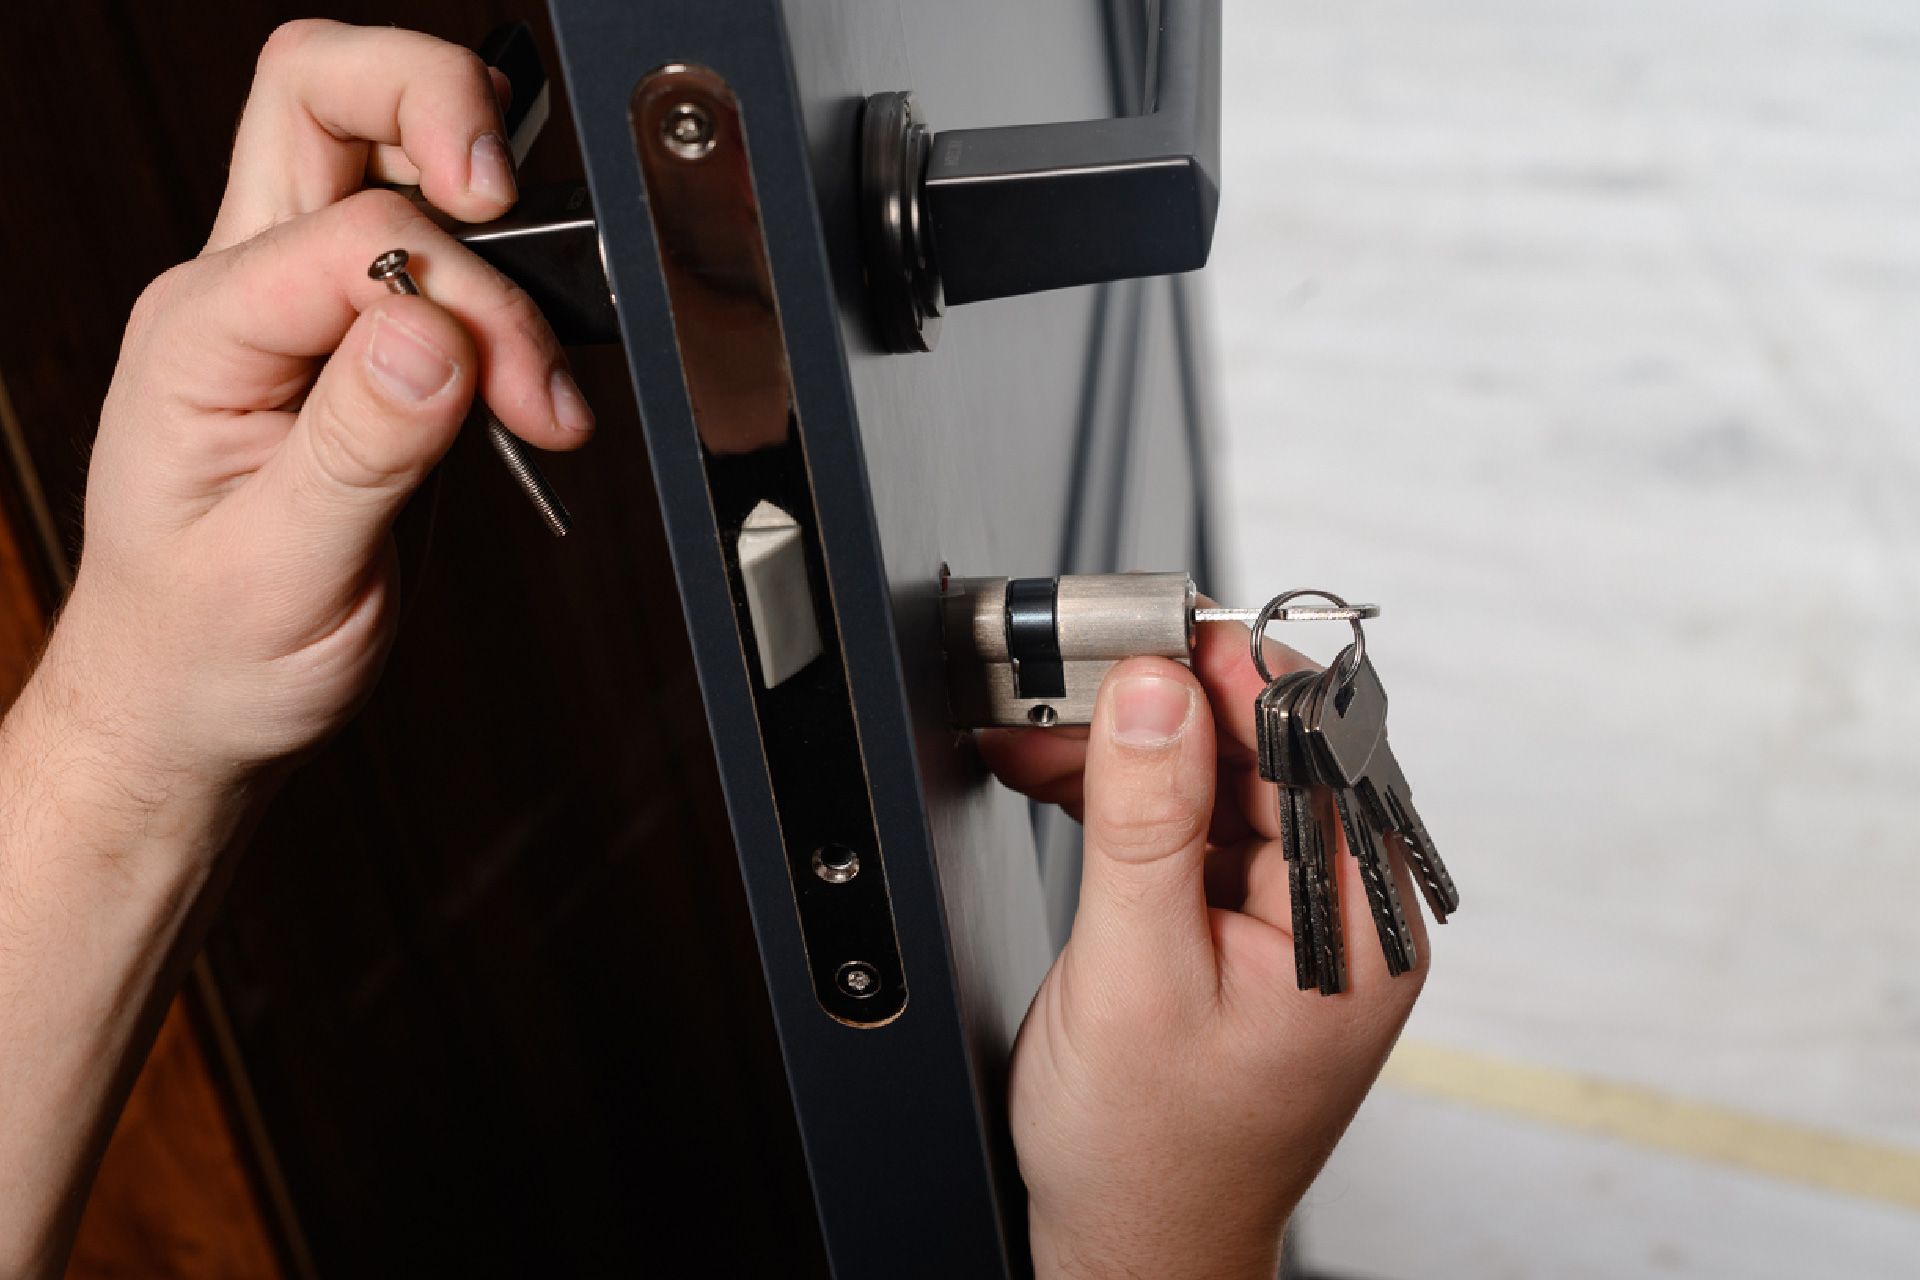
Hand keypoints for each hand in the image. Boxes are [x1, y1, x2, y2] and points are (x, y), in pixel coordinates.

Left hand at [38, 20, 592, 819]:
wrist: (192, 704)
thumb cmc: (210, 651)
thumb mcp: (281, 571)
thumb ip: (358, 445)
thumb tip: (432, 329)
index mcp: (202, 333)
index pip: (356, 232)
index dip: (465, 294)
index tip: (521, 394)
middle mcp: (242, 295)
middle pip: (323, 92)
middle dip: (438, 107)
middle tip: (512, 198)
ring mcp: (299, 310)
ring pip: (383, 151)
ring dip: (492, 223)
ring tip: (540, 370)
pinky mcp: (358, 345)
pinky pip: (440, 257)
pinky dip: (509, 299)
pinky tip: (530, 389)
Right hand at [980, 623, 1430, 1278]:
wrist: (1132, 1245)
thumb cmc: (1153, 1155)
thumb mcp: (1135, 975)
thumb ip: (1145, 823)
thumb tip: (1152, 691)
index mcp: (1359, 927)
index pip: (1319, 747)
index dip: (1236, 674)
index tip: (1151, 633)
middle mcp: (1341, 911)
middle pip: (1267, 750)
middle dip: (1163, 705)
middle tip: (1072, 677)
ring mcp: (1291, 917)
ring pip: (1217, 777)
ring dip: (1129, 745)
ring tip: (1042, 733)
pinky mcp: (1237, 922)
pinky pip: (1186, 823)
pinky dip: (1122, 793)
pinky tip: (1062, 774)